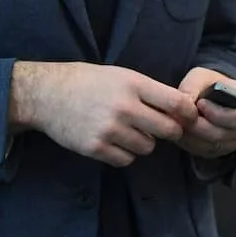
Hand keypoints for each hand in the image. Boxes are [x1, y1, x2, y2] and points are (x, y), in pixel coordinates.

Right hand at [9, 62, 198, 167]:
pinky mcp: (96, 148)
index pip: (176, 103)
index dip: (188, 113)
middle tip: (159, 128)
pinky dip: (123, 153)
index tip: (188, 118)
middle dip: (169, 131)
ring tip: (127, 130)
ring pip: (147, 148)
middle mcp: (124, 107)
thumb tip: (182, 109)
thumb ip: (149, 91)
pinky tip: (112, 140)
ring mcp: (110, 130)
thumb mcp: (120, 76)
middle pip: (168, 130)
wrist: (47, 94)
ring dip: (142, 142)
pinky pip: (126, 160)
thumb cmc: (87, 82)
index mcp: (133, 84)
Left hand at [178, 68, 235, 158]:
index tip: (200, 104)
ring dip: (190, 134)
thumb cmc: (210, 85)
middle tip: (181, 114)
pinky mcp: (218, 151)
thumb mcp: (202, 77)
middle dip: (198, 125)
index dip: (217, 113)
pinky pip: (201, 151)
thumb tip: (183, 100)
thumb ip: (193, 86)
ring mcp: (232, 142)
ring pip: (209, 145)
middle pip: (220, 135)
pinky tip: (178, 129)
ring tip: (178, 120)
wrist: (212, 96)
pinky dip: (187, 142)